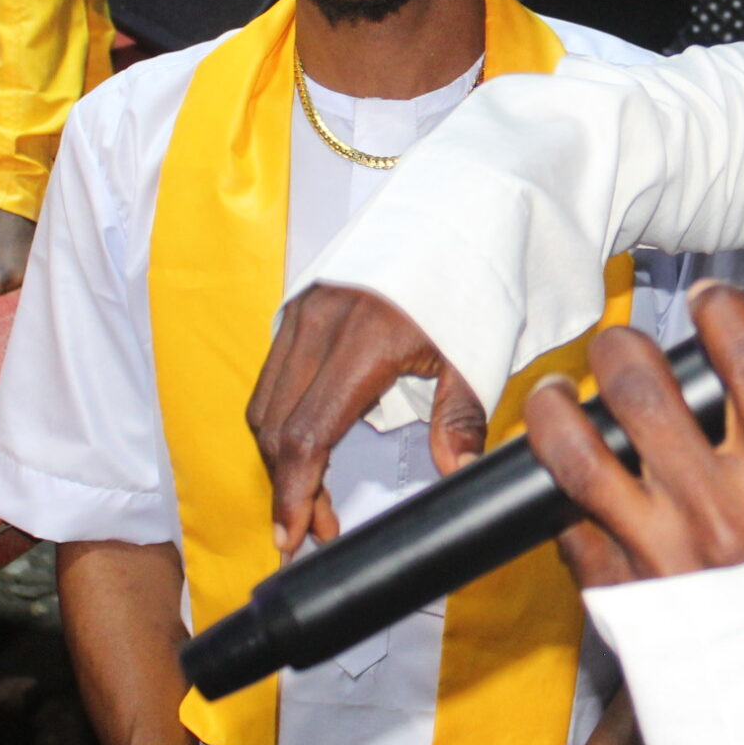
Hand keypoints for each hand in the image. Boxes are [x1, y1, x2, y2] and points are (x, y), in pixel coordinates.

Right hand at [249, 285, 489, 554]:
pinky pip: (274, 374)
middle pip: (275, 426)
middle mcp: (319, 323)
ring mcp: (303, 309)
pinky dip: (282, 418)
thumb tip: (454, 473)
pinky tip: (312, 443)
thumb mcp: (477, 351)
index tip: (292, 540)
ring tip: (316, 497)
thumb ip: (460, 416)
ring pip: (266, 402)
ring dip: (281, 456)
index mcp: (363, 340)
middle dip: (287, 487)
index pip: (306, 434)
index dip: (293, 495)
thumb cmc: (475, 277)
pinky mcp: (300, 303)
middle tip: (318, 528)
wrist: (462, 204)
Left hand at [542, 283, 743, 586]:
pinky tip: (560, 470)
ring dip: (556, 410)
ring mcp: (660, 555)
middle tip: (620, 344)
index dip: (724, 315)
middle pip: (645, 395)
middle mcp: (718, 515)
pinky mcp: (620, 594)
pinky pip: (569, 527)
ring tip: (557, 393)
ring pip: (579, 457)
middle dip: (621, 347)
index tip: (711, 300)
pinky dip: (557, 494)